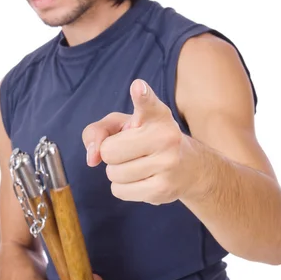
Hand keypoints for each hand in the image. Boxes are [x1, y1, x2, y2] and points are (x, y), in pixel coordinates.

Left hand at [82, 79, 199, 204]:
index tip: (138, 88)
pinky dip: (123, 188)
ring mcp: (167, 164)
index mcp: (156, 115)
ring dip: (118, 172)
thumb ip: (98, 131)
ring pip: (113, 174)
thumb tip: (92, 158)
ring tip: (138, 165)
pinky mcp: (163, 189)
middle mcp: (165, 136)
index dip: (142, 96)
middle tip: (129, 151)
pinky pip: (120, 191)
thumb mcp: (122, 126)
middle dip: (111, 154)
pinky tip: (141, 180)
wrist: (188, 168)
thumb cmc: (146, 140)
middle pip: (109, 151)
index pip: (148, 104)